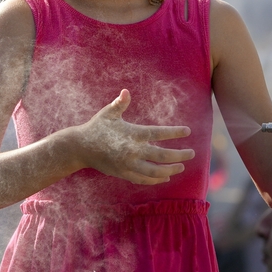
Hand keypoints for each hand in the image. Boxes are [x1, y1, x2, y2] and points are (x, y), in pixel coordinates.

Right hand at [69, 89, 195, 184]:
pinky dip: (155, 180)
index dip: (174, 133)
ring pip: (154, 171)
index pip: (158, 133)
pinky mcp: (123, 174)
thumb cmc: (95, 127)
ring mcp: (128, 165)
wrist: (79, 148)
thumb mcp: (107, 113)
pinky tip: (164, 178)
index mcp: (131, 134)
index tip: (188, 131)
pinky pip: (143, 179)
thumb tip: (126, 91)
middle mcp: (132, 151)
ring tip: (181, 167)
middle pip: (161, 155)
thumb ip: (119, 104)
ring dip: (170, 170)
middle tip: (192, 153)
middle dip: (179, 155)